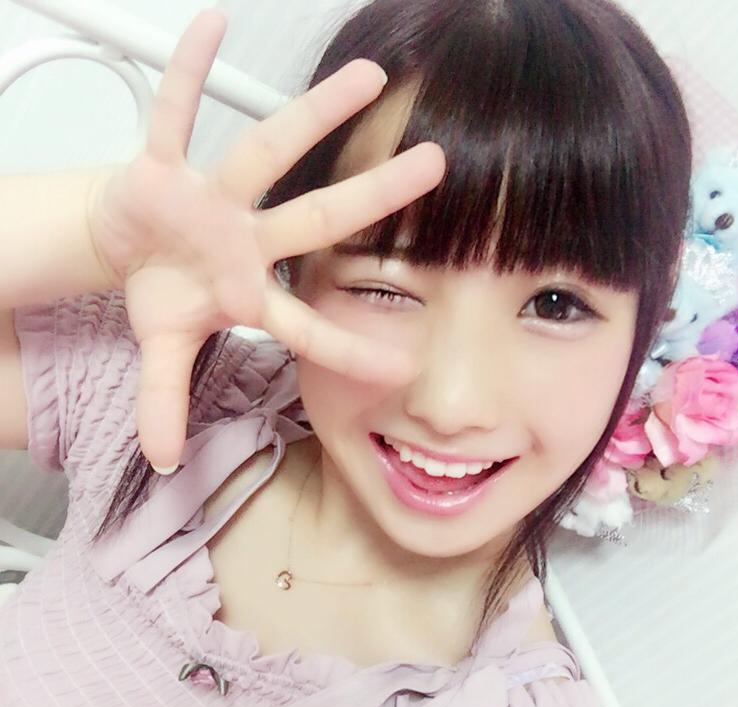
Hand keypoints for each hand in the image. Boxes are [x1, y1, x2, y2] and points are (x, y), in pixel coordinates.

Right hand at [87, 8, 445, 468]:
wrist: (128, 243)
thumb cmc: (164, 290)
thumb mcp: (161, 348)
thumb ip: (164, 400)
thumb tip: (162, 459)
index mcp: (250, 295)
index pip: (310, 328)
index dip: (350, 349)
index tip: (407, 366)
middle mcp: (246, 241)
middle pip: (317, 219)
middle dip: (374, 198)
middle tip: (436, 165)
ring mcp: (212, 200)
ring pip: (268, 153)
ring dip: (313, 116)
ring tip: (368, 78)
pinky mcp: (166, 167)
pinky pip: (175, 115)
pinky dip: (185, 76)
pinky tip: (209, 25)